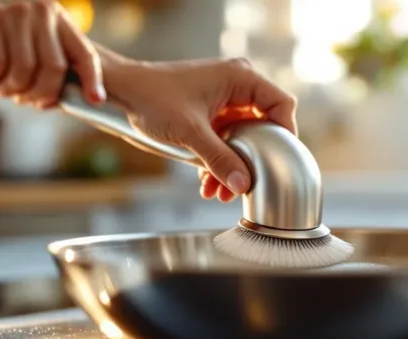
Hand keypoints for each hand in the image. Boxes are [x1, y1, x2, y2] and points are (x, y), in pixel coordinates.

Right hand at [0, 0, 104, 108]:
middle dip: (42, 93)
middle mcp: (42, 13)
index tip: (95, 100)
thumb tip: (86, 101)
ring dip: (15, 90)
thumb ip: (58, 72)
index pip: (85, 54)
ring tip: (8, 93)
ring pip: (25, 69)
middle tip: (31, 103)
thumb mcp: (40, 51)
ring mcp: (17, 15)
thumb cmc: (13, 47)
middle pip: (54, 67)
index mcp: (62, 22)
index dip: (92, 80)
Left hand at [107, 57, 296, 202]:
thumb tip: (243, 184)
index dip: (285, 133)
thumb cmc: (152, 98)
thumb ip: (219, 158)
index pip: (281, 105)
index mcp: (240, 78)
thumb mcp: (190, 132)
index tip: (278, 160)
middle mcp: (236, 86)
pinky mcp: (211, 114)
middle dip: (252, 159)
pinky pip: (227, 140)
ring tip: (219, 191)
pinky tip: (207, 182)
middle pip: (263, 126)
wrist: (122, 93)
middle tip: (245, 184)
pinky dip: (220, 161)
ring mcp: (224, 100)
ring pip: (244, 138)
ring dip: (234, 165)